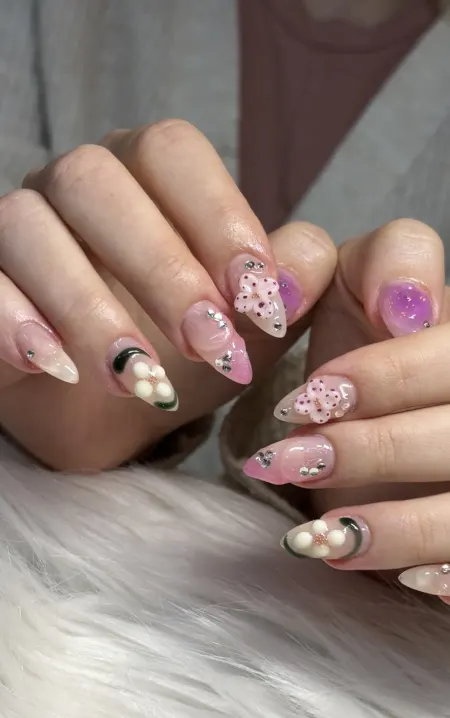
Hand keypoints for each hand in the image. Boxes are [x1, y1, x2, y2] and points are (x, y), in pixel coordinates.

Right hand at [0, 121, 335, 469]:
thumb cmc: (179, 357)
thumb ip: (286, 289)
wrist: (105, 417)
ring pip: (25, 224)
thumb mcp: (246, 330)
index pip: (170, 152)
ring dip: (87, 304)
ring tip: (138, 378)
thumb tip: (302, 267)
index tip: (259, 297)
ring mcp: (16, 232)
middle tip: (210, 346)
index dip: (217, 215)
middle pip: (95, 180)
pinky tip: (56, 366)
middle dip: (160, 266)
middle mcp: (72, 189)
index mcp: (143, 177)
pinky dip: (13, 321)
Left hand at [244, 218, 449, 602]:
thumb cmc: (357, 349)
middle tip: (291, 461)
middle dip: (376, 448)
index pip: (448, 352)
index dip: (387, 374)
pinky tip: (407, 578)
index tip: (313, 399)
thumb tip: (372, 305)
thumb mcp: (345, 288)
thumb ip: (355, 265)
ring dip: (402, 524)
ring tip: (320, 536)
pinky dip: (444, 570)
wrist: (364, 422)